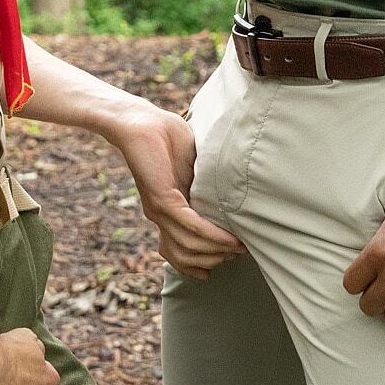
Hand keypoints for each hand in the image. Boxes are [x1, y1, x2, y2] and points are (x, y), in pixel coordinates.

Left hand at [107, 98, 244, 278]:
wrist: (142, 121)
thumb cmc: (168, 138)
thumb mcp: (193, 168)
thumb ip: (206, 186)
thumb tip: (231, 198)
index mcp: (168, 211)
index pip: (181, 251)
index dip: (203, 262)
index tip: (230, 260)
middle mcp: (161, 216)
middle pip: (186, 255)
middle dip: (215, 259)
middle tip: (241, 254)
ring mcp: (159, 210)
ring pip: (190, 245)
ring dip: (218, 250)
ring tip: (241, 248)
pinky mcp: (162, 199)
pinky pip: (190, 225)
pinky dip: (213, 234)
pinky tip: (230, 237)